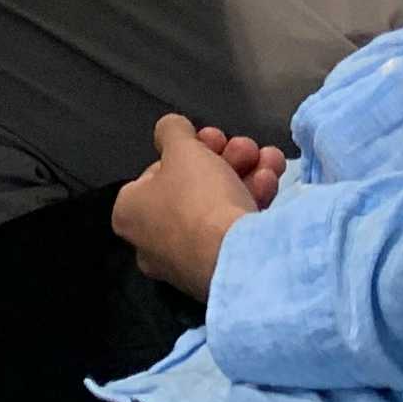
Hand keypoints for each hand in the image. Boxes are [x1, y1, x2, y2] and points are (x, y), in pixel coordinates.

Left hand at [112, 112, 281, 298]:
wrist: (239, 260)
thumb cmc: (197, 200)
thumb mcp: (182, 148)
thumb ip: (172, 131)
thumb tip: (170, 128)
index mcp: (130, 213)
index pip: (158, 172)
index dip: (188, 150)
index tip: (214, 139)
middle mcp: (151, 242)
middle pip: (192, 188)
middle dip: (226, 160)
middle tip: (245, 147)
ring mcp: (187, 262)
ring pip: (218, 208)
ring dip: (246, 176)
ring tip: (270, 160)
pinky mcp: (220, 273)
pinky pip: (233, 233)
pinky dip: (252, 204)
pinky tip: (272, 182)